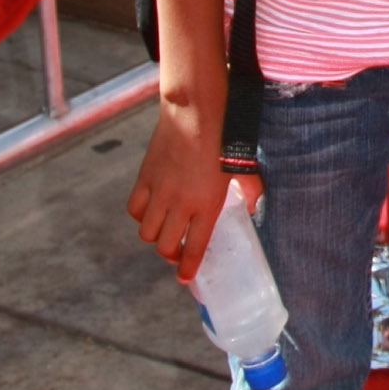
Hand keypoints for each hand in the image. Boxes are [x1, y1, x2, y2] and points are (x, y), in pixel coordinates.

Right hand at [128, 99, 241, 273]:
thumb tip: (254, 208)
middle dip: (171, 256)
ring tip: (167, 230)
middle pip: (165, 247)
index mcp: (206, 204)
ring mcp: (159, 191)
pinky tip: (152, 210)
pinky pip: (135, 209)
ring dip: (156, 236)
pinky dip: (141, 215)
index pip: (194, 248)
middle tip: (178, 252)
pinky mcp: (144, 178)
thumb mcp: (244, 165)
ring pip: (147, 232)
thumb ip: (251, 190)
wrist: (195, 110)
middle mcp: (179, 203)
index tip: (186, 279)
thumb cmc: (224, 136)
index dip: (188, 269)